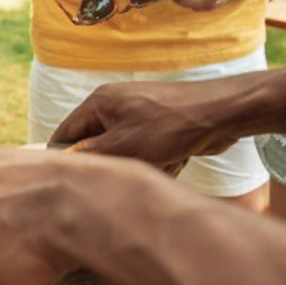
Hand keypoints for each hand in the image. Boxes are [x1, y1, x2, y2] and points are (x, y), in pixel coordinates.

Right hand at [51, 80, 241, 171]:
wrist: (224, 113)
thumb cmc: (171, 125)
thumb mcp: (123, 146)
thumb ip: (88, 155)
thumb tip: (62, 163)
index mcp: (99, 103)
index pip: (64, 134)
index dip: (66, 158)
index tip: (72, 181)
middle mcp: (115, 107)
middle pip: (96, 147)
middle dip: (116, 164)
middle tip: (134, 168)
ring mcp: (138, 116)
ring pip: (124, 154)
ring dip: (141, 165)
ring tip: (163, 161)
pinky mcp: (158, 127)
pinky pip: (146, 153)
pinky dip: (158, 161)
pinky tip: (177, 159)